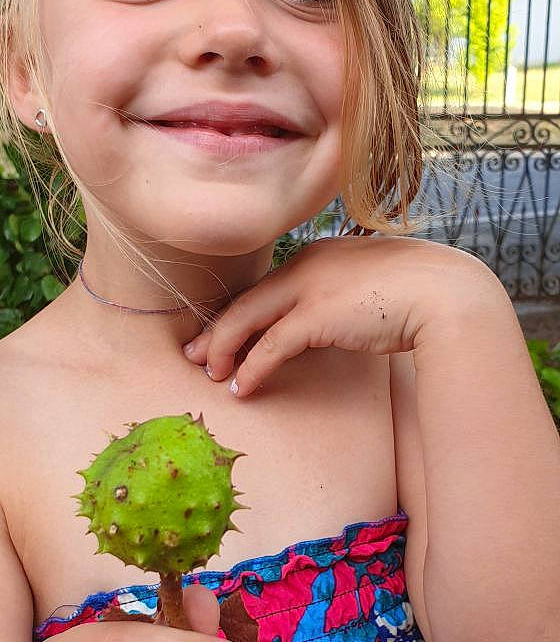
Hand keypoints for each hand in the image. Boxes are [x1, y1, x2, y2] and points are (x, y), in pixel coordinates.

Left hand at [183, 236, 488, 397]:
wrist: (447, 295)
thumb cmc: (422, 295)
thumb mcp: (375, 287)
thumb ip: (346, 298)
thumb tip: (335, 322)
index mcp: (320, 254)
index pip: (269, 285)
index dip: (242, 312)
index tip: (223, 333)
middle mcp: (307, 264)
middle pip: (247, 299)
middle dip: (217, 330)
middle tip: (194, 354)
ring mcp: (309, 287)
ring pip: (247, 319)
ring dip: (224, 350)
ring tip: (211, 375)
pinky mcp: (315, 315)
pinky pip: (269, 345)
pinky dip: (251, 368)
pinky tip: (242, 387)